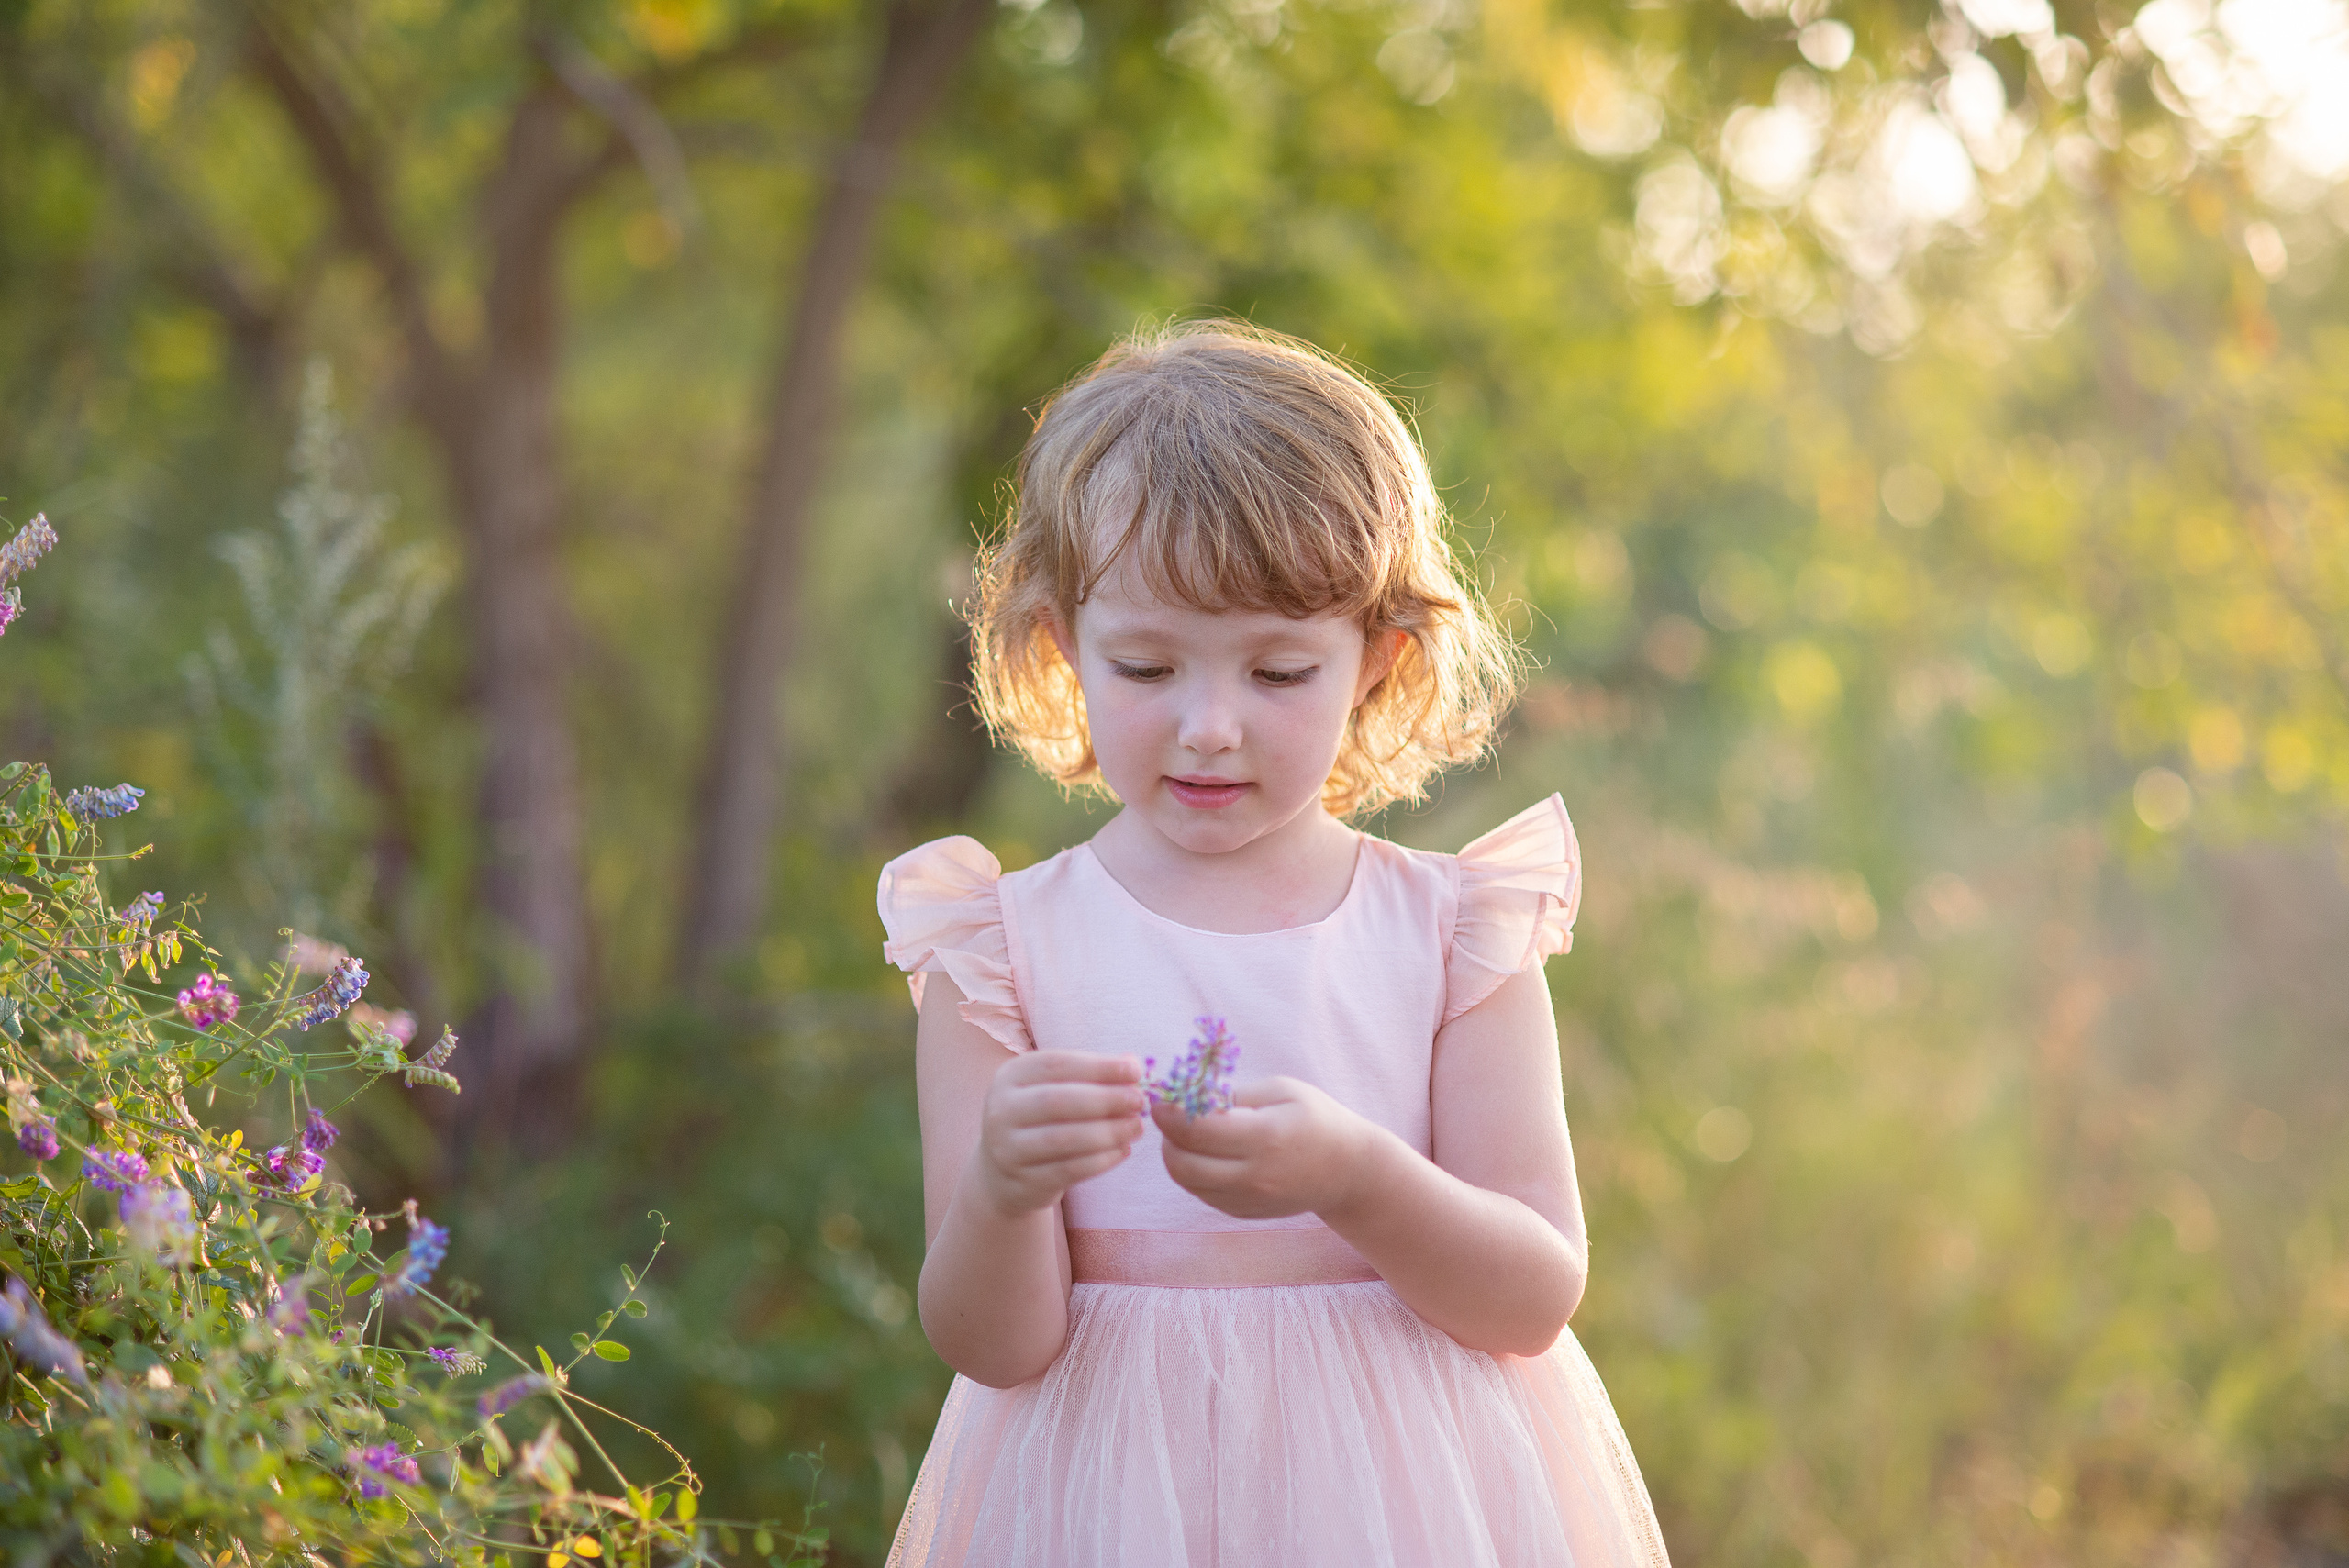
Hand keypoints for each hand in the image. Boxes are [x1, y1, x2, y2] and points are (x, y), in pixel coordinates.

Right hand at [970, 1051, 1146, 1219]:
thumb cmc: (1042, 1119)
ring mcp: (1008, 1148)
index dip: (1099, 1066)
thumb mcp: (1057, 1088)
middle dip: (1106, 1099)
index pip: (1057, 1064)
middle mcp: (1002, 1110)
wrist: (1004, 1171)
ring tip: (1136, 1127)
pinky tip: (1123, 1150)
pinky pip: (1069, 1170)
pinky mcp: (1024, 1181)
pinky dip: (1102, 1160)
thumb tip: (1133, 1064)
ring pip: (1065, 1139)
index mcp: (1011, 1075)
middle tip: (1138, 1101)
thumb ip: (1092, 1075)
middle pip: (1059, 1101)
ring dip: (1109, 1132)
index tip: (1135, 1071)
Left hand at [1154, 1076, 1375, 1220]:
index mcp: (1264, 1138)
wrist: (1348, 1170)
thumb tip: (1189, 1096)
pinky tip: (1207, 1152)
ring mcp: (1247, 1200)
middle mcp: (1253, 1176)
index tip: (1160, 1096)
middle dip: (1166, 1136)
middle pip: (1181, 1162)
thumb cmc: (1316, 1119)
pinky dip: (1193, 1171)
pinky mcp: (1242, 1212)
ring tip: (1189, 1133)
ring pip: (1186, 1181)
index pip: (1195, 1130)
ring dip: (1175, 1154)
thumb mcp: (1282, 1090)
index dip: (1168, 1112)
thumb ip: (1235, 1094)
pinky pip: (1201, 1193)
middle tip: (1172, 1115)